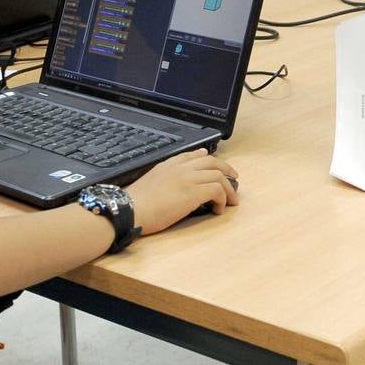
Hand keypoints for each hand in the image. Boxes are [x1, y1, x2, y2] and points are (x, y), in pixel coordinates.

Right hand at [125, 149, 239, 233]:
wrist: (130, 209)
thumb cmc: (136, 203)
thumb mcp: (150, 183)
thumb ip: (165, 178)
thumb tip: (176, 182)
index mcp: (168, 165)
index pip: (193, 155)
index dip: (207, 158)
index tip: (215, 163)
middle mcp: (180, 168)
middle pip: (212, 162)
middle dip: (227, 170)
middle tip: (233, 179)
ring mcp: (188, 178)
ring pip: (219, 176)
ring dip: (228, 189)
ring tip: (230, 201)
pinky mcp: (193, 192)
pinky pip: (217, 190)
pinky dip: (223, 199)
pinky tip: (218, 209)